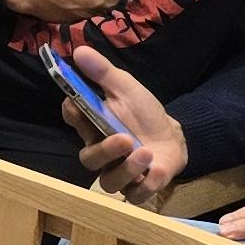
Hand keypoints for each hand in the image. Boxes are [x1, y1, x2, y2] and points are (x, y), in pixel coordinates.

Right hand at [64, 46, 185, 202]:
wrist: (172, 136)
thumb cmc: (142, 112)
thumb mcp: (126, 87)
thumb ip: (103, 72)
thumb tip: (79, 50)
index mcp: (92, 125)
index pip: (73, 118)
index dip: (72, 113)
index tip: (76, 103)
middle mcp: (100, 152)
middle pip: (89, 159)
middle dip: (105, 151)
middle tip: (124, 139)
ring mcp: (118, 172)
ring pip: (109, 181)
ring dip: (127, 169)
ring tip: (146, 152)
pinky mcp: (138, 188)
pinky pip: (135, 194)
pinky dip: (145, 184)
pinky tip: (155, 170)